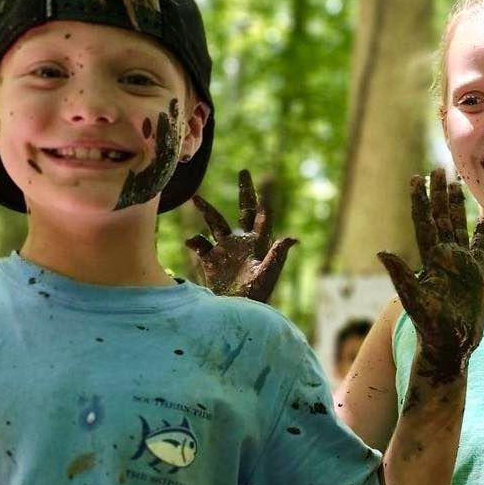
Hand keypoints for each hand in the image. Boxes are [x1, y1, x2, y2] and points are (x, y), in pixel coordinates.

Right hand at [186, 169, 296, 302]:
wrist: (232, 313)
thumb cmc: (254, 297)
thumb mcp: (266, 276)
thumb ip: (277, 256)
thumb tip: (293, 237)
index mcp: (259, 244)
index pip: (263, 219)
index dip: (263, 207)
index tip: (262, 197)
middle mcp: (242, 242)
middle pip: (244, 210)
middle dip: (245, 191)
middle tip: (244, 171)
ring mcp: (225, 249)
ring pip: (215, 222)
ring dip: (206, 210)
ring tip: (195, 198)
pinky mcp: (210, 259)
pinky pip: (199, 244)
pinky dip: (193, 241)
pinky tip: (190, 243)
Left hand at [377, 169, 483, 383]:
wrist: (451, 345)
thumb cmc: (431, 326)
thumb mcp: (414, 300)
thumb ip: (401, 276)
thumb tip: (382, 253)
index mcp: (431, 259)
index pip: (424, 222)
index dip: (420, 200)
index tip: (417, 178)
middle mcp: (445, 256)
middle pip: (441, 217)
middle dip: (439, 193)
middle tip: (438, 168)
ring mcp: (461, 264)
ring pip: (458, 226)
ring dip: (457, 205)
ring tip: (455, 183)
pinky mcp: (476, 274)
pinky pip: (479, 246)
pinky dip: (480, 231)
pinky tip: (481, 217)